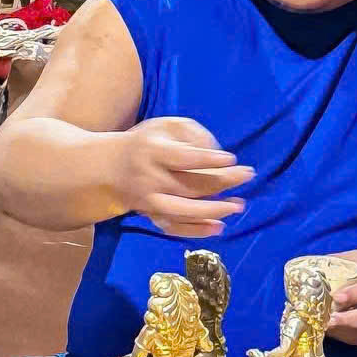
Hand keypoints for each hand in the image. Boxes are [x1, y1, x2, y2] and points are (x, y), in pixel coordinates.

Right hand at [116, 117, 252, 237]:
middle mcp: (150, 178)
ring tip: (239, 205)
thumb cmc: (146, 142)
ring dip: (214, 210)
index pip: (185, 158)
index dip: (209, 160)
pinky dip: (197, 230)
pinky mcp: (150, 215)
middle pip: (190, 185)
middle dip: (223, 181)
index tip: (232, 159)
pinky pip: (175, 227)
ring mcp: (150, 200)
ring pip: (184, 211)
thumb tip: (215, 151)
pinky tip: (219, 226)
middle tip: (247, 175)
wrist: (109, 167)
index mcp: (153, 152)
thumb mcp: (164, 125)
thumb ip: (191, 132)